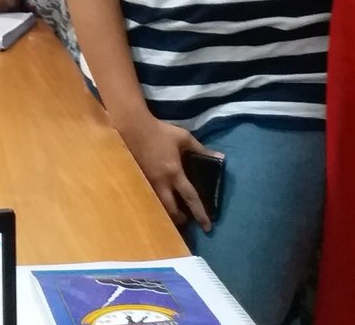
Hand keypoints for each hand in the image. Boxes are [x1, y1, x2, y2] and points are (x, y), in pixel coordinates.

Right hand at [115, 110, 215, 229]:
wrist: (133, 127)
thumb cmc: (160, 132)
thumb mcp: (184, 137)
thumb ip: (202, 149)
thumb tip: (221, 158)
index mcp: (174, 173)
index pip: (190, 198)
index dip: (200, 213)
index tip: (207, 227)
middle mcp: (161, 182)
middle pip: (171, 209)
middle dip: (180, 219)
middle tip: (186, 221)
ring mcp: (147, 182)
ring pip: (158, 206)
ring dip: (167, 214)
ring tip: (173, 215)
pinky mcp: (137, 180)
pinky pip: (149, 198)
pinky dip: (156, 203)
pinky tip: (159, 203)